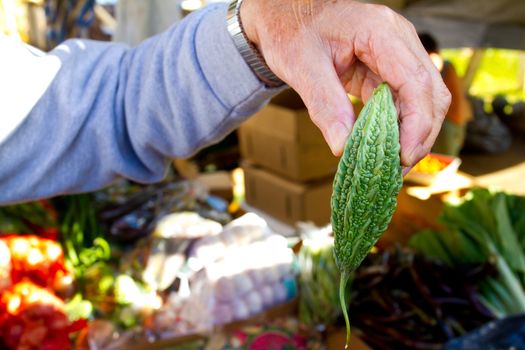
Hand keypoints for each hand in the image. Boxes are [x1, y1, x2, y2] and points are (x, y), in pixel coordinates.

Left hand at [240, 0, 450, 166]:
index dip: (417, 123)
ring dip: (412, 132)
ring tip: (392, 163)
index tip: (404, 155)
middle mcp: (398, 39)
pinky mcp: (389, 67)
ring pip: (423, 98)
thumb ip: (325, 106)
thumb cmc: (292, 32)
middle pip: (430, 92)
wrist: (286, 16)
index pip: (415, 81)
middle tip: (398, 167)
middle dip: (420, 134)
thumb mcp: (303, 68)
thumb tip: (343, 148)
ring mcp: (398, 52)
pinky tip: (384, 146)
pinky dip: (398, 125)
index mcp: (380, 31)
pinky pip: (404, 99)